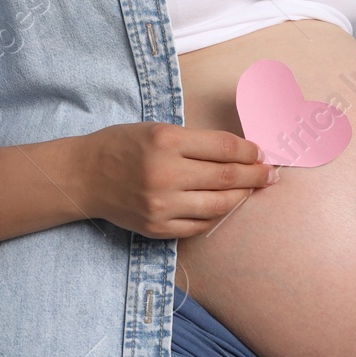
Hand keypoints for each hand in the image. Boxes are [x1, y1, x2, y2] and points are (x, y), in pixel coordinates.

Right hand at [79, 122, 277, 238]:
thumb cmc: (123, 146)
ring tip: (252, 190)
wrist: (84, 176)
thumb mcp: (159, 130)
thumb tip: (241, 152)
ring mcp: (161, 204)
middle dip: (256, 175)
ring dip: (242, 196)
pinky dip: (217, 215)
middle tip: (271, 174)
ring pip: (219, 205)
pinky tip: (225, 205)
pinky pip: (200, 225)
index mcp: (166, 141)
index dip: (250, 152)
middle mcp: (165, 173)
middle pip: (227, 177)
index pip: (224, 147)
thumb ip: (197, 142)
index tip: (261, 154)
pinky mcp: (157, 227)